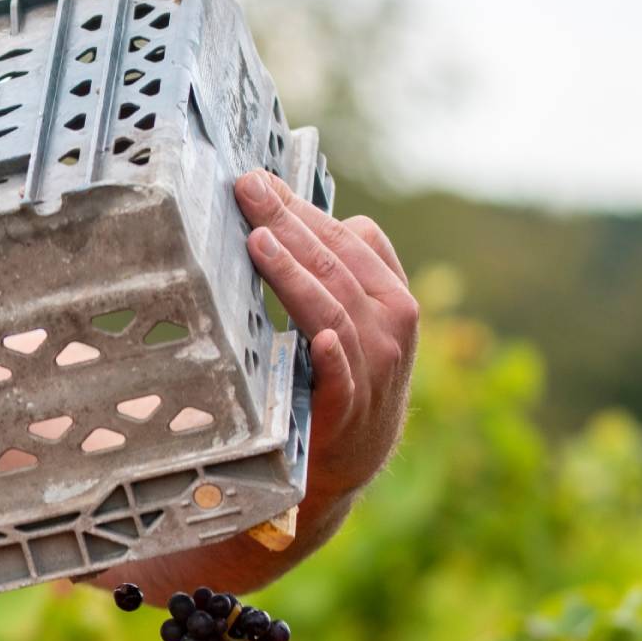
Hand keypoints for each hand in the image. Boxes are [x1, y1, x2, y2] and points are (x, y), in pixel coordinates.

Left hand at [233, 169, 418, 504]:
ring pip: (332, 308)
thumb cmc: (347, 380)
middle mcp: (394, 323)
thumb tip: (292, 221)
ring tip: (257, 241)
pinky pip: (340, 375)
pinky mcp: (350, 407)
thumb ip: (338, 276)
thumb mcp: (358, 321)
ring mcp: (375, 365)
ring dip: (295, 274)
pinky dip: (331, 356)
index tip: (263, 182)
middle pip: (336, 261)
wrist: (352, 459)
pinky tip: (316, 338)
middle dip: (288, 220)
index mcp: (394, 295)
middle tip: (247, 188)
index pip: (352, 236)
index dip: (306, 208)